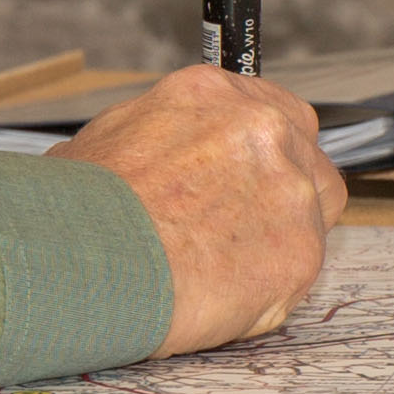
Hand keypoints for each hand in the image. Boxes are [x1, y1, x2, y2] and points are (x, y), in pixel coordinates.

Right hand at [61, 64, 349, 350]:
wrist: (85, 263)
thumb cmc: (79, 209)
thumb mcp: (104, 142)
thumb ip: (156, 140)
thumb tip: (149, 154)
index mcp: (213, 96)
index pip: (269, 112)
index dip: (260, 151)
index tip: (244, 178)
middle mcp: (264, 130)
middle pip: (306, 155)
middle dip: (284, 189)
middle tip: (241, 226)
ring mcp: (291, 190)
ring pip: (314, 215)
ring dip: (279, 240)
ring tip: (223, 269)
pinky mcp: (300, 252)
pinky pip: (298, 273)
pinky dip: (267, 290)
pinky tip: (220, 297)